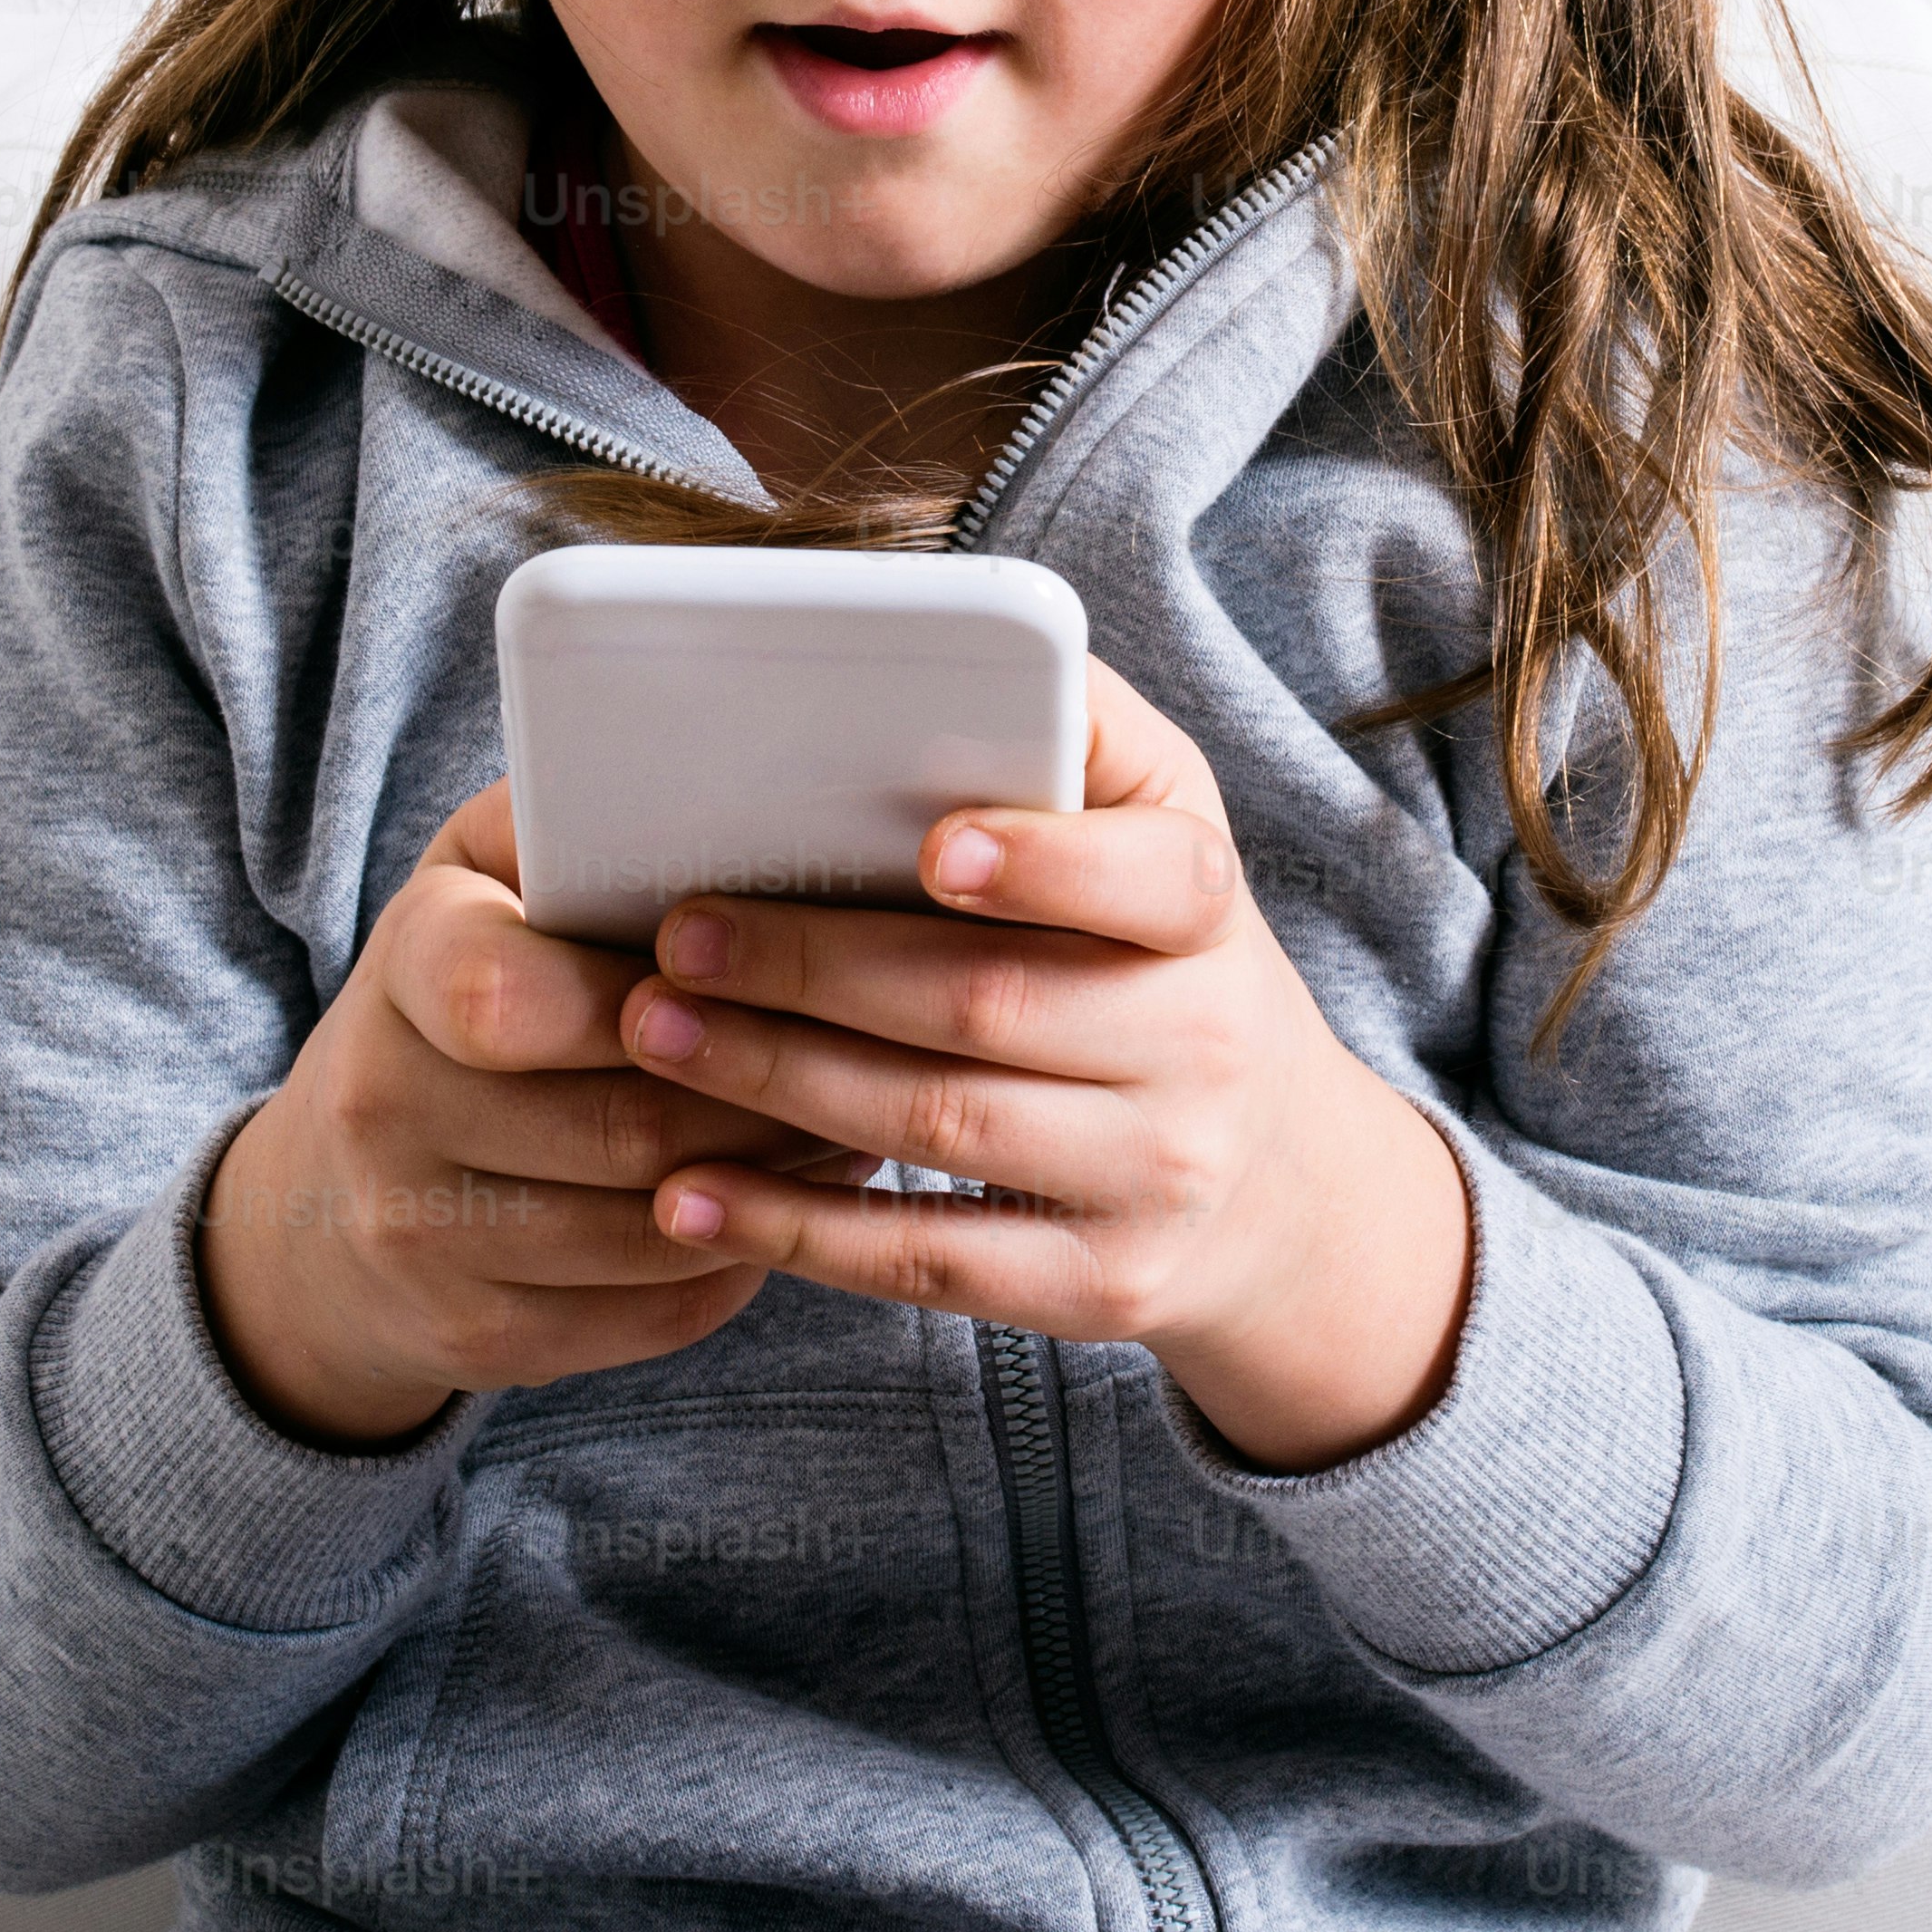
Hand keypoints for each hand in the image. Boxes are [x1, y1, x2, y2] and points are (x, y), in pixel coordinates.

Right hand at [192, 773, 876, 1446]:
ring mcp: (424, 1238)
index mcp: (402, 969)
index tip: (737, 976)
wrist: (323, 1206)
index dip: (645, 999)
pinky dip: (743, 1259)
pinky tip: (794, 1205)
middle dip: (767, 1094)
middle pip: (623, 1124)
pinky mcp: (476, 1336)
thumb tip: (729, 791)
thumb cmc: (454, 996)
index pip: (504, 994)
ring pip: (655, 1227)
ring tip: (861, 1123)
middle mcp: (388, 1110)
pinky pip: (653, 1311)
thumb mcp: (480, 882)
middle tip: (872, 1061)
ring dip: (781, 1181)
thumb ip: (573, 828)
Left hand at [607, 662, 1479, 1472]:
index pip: (1153, 876)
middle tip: (677, 937)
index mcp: (1207, 908)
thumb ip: (1072, 744)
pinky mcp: (1101, 1287)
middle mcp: (1203, 1044)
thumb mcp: (1159, 842)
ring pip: (944, 1125)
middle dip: (814, 967)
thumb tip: (948, 644)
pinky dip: (797, 1229)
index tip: (930, 846)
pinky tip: (689, 1196)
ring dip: (776, 1081)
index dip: (1045, 861)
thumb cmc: (1159, 964)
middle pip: (990, 1004)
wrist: (1281, 1183)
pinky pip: (931, 1263)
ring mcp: (1158, 1176)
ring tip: (650, 1034)